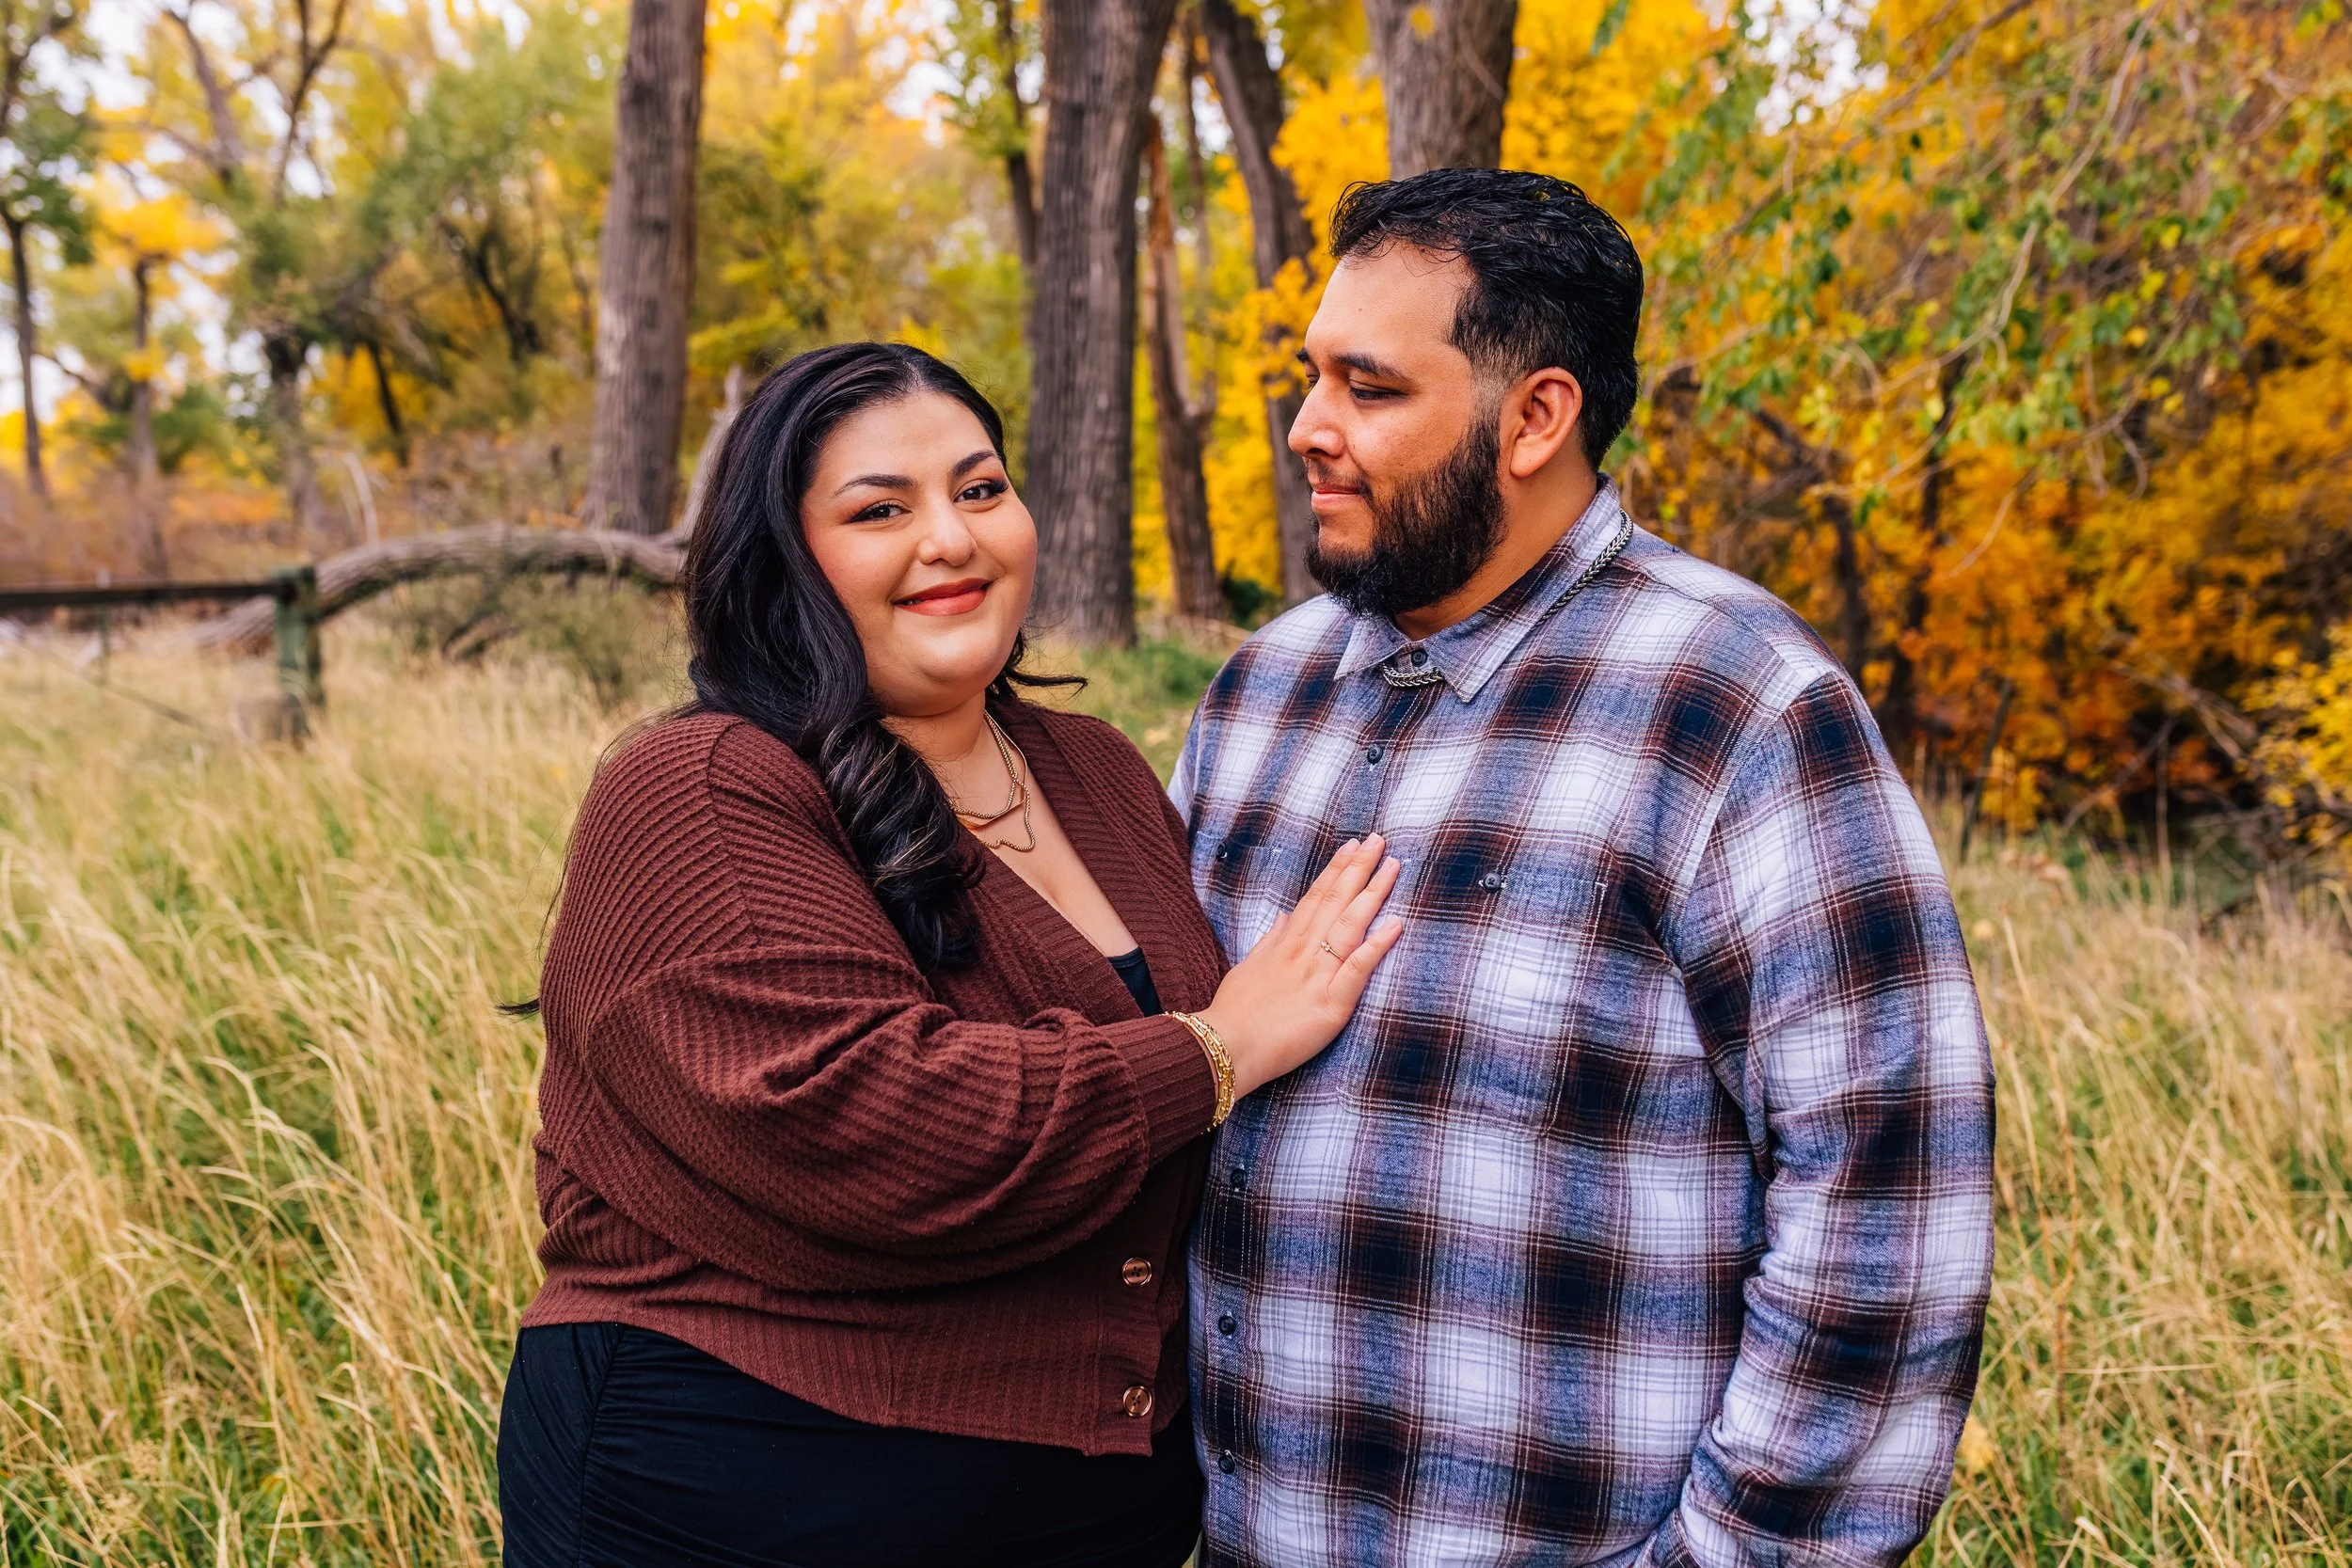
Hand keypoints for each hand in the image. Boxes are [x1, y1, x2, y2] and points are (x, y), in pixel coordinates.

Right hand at [1197, 834, 1404, 1098]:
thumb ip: (1269, 941)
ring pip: (1349, 925)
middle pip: (1335, 902)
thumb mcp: (1247, 968)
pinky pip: (1358, 969)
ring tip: (1393, 866)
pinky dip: (1377, 945)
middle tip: (1380, 841)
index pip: (1315, 898)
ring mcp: (1317, 976)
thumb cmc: (1233, 1014)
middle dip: (1359, 869)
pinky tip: (1396, 924)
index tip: (1353, 846)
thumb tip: (1283, 916)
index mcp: (1285, 944)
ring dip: (1373, 894)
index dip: (1336, 870)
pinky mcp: (1331, 1004)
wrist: (1224, 1048)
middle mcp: (1303, 952)